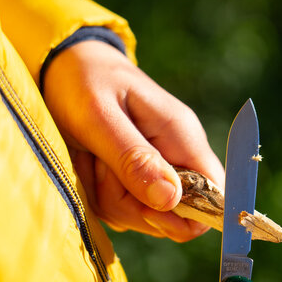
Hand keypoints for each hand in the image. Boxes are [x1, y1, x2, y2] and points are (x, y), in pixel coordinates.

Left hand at [43, 40, 223, 241]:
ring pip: (146, 216)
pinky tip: (90, 165)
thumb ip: (134, 158)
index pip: (216, 193)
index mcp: (182, 136)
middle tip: (100, 168)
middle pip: (176, 214)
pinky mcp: (138, 178)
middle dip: (133, 206)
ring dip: (111, 198)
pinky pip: (126, 209)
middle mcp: (177, 156)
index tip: (147, 210)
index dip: (192, 216)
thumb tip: (170, 200)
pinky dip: (102, 196)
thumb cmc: (83, 81)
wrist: (66, 66)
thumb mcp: (99, 117)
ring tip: (91, 159)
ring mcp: (158, 169)